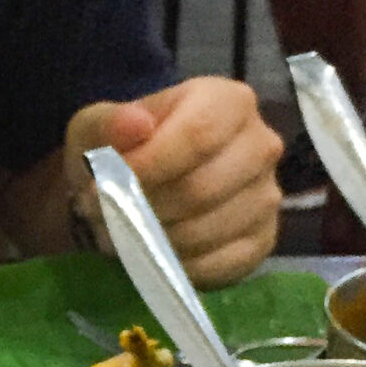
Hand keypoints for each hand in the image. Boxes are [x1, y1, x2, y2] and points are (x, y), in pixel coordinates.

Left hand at [66, 77, 282, 285]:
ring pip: (206, 230)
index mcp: (229, 102)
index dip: (149, 166)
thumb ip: (110, 123)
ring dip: (152, 241)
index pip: (198, 134)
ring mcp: (268, 196)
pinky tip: (151, 253)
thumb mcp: (98, 127)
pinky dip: (175, 265)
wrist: (137, 188)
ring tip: (119, 233)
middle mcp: (261, 144)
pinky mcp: (263, 240)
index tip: (104, 187)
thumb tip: (135, 124)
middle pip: (202, 187)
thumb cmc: (120, 150)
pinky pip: (218, 263)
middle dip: (143, 209)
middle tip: (103, 217)